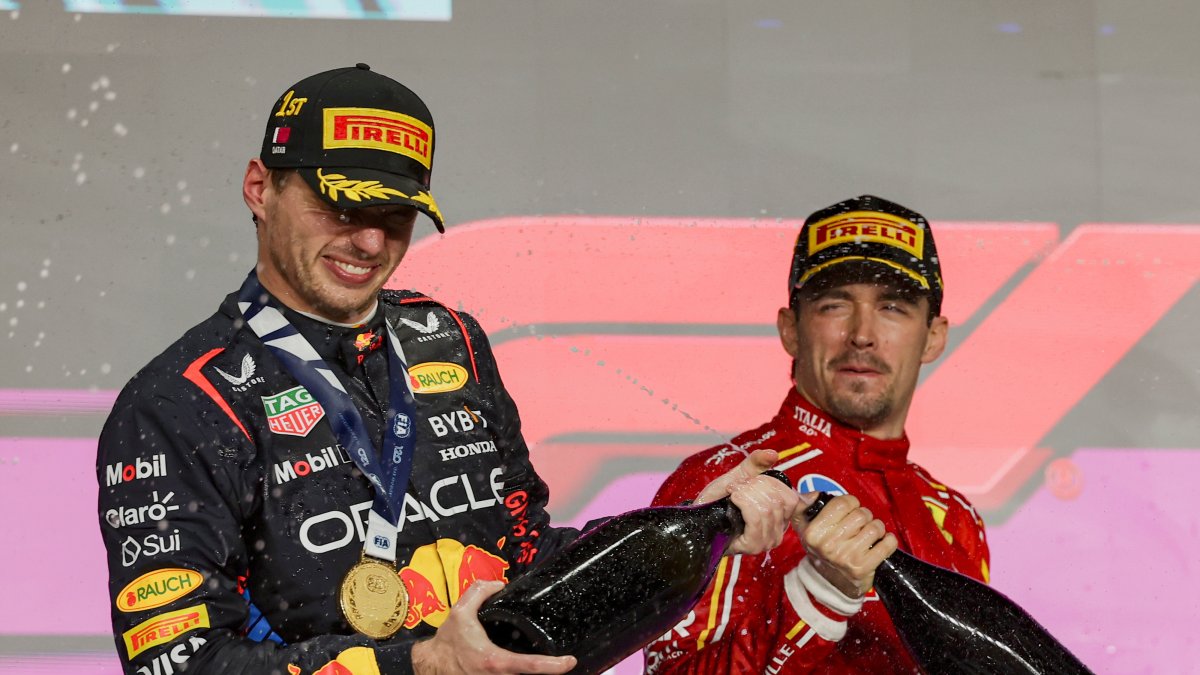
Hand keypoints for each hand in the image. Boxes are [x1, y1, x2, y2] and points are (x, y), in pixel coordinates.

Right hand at [410, 580, 575, 673]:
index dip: (553, 666)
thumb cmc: (447, 643)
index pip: (530, 666)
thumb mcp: (460, 612)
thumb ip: (480, 592)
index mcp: (495, 661)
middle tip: (560, 659)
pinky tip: (528, 666)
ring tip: (547, 662)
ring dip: (535, 671)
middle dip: (547, 669)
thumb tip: (501, 584)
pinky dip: (522, 672)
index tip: (569, 661)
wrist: (432, 665)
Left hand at [695, 448, 798, 554]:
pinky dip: (743, 504)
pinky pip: (756, 519)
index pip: (790, 498)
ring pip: (765, 510)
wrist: (700, 516)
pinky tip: (734, 501)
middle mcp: (778, 530)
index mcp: (781, 514)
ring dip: (745, 495)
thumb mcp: (740, 475)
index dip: (769, 483)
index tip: (749, 481)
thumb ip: (756, 462)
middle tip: (737, 488)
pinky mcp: (753, 546)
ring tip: (733, 494)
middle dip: (753, 488)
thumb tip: (772, 453)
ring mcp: (767, 540)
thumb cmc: (721, 498)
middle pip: (776, 501)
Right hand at [791, 493, 897, 597]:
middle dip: (864, 515)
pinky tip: (881, 542)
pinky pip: (887, 544)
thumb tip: (812, 496)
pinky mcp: (862, 568)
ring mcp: (846, 557)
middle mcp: (828, 545)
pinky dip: (889, 541)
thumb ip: (802, 505)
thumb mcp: (804, 526)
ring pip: (875, 527)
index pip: (842, 503)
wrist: (831, 581)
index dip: (850, 503)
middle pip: (861, 514)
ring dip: (876, 528)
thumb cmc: (821, 548)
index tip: (850, 509)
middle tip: (860, 524)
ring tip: (869, 534)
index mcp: (813, 532)